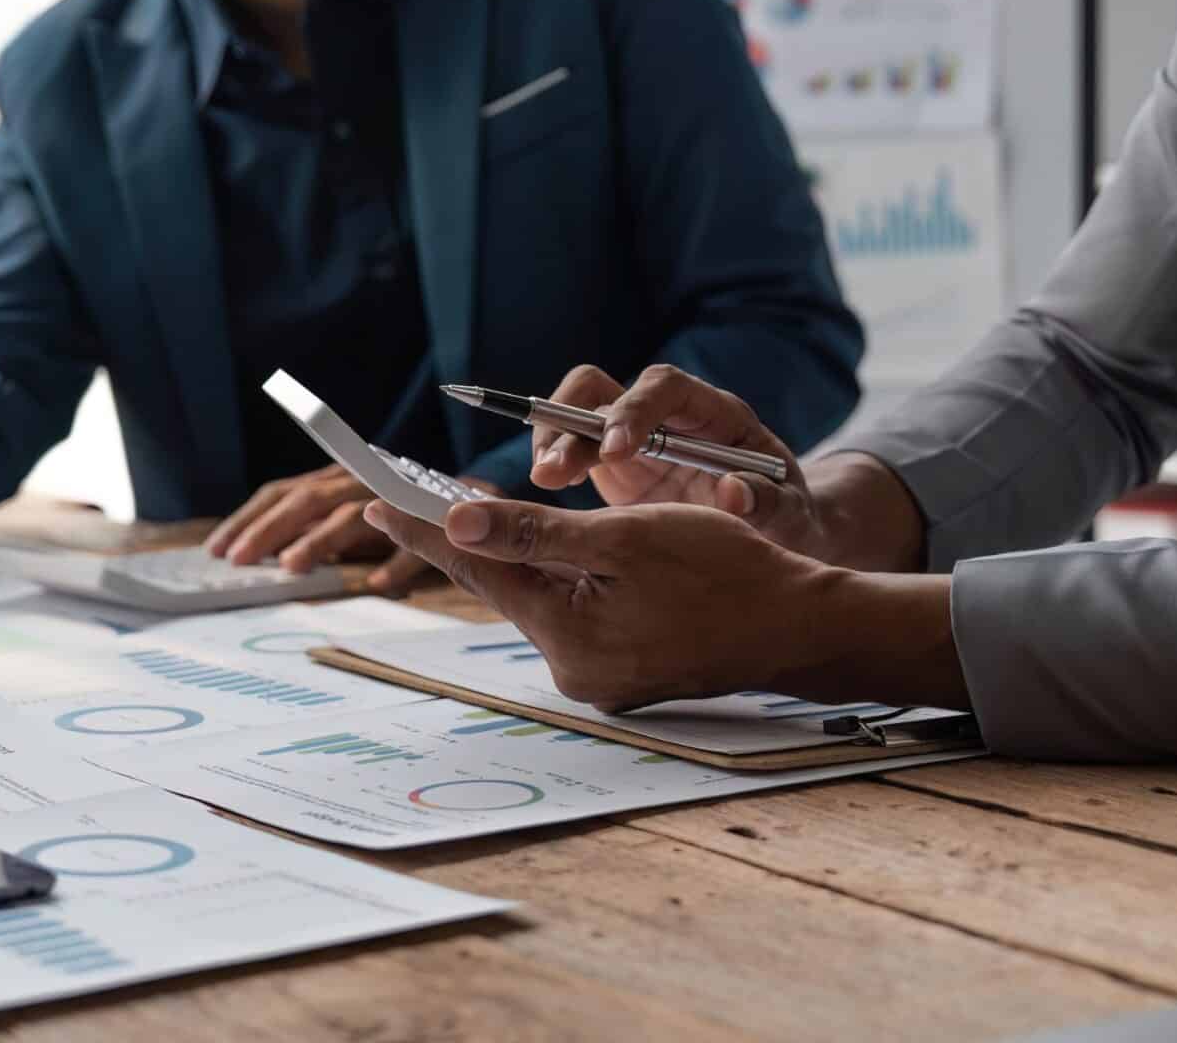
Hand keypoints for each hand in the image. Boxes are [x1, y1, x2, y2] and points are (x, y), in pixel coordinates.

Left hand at [204, 463, 497, 592]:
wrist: (478, 498)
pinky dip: (395, 561)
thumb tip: (265, 559)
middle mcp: (361, 481)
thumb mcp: (352, 520)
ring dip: (321, 539)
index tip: (217, 550)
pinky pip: (416, 543)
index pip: (283, 492)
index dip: (249, 518)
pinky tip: (375, 583)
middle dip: (270, 528)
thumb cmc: (402, 513)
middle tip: (240, 560)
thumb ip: (316, 533)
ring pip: (354, 514)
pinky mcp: (438, 518)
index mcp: (335, 481)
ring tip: (293, 566)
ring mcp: (398, 497)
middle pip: (308, 499)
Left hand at [361, 498, 968, 712]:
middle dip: (468, 537)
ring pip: (541, 598)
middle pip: (506, 585)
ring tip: (468, 513)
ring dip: (517, 555)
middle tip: (407, 497)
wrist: (803, 626)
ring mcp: (600, 678)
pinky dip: (558, 578)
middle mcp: (575, 668)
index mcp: (568, 635)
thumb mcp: (624, 537)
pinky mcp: (624, 672)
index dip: (425, 527)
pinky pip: (573, 613)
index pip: (479, 566)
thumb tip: (456, 519)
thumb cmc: (727, 571)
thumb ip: (534, 532)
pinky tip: (544, 550)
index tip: (373, 501)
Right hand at [529, 363, 837, 560]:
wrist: (779, 532)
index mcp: (715, 414)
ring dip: (552, 441)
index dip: (635, 411)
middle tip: (552, 472)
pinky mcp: (614, 464)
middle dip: (572, 423)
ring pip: (576, 412)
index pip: (666, 388)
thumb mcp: (793, 519)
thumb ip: (769, 505)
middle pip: (605, 390)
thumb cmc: (789, 519)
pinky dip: (552, 463)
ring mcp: (636, 437)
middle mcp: (668, 415)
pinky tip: (544, 494)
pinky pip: (570, 448)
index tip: (615, 452)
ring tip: (541, 481)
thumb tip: (732, 490)